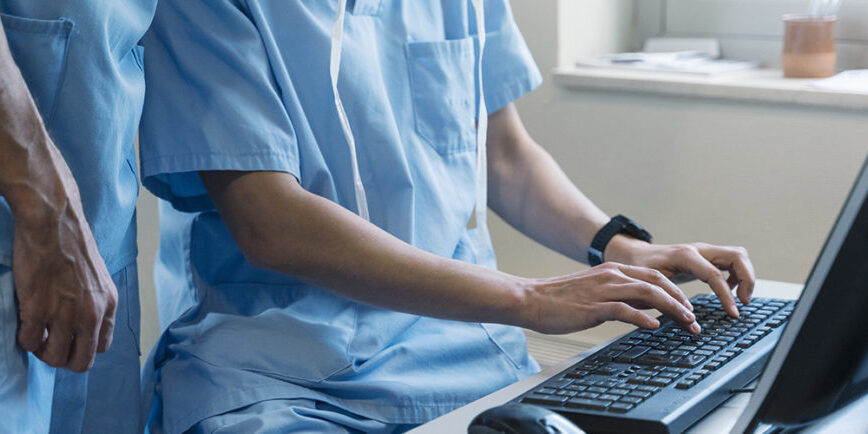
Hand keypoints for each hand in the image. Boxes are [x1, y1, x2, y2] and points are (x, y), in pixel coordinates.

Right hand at [10, 179, 116, 372]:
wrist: (53, 221)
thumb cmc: (72, 244)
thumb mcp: (97, 277)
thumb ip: (94, 303)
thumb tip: (82, 326)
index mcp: (108, 305)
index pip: (101, 348)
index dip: (81, 349)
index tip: (68, 340)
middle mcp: (91, 314)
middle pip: (80, 361)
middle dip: (62, 358)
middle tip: (47, 344)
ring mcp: (65, 314)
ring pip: (53, 357)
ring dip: (40, 350)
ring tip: (35, 333)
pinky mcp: (38, 309)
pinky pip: (29, 342)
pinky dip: (24, 338)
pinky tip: (24, 323)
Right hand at [521, 262, 698, 334]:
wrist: (529, 299)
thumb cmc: (558, 299)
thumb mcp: (594, 292)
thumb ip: (620, 296)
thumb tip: (646, 309)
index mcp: (612, 270)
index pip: (654, 276)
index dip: (676, 291)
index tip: (688, 308)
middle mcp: (611, 275)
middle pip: (658, 283)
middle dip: (681, 300)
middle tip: (694, 318)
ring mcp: (603, 290)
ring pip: (648, 294)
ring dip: (672, 309)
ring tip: (685, 322)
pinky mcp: (593, 307)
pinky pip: (625, 310)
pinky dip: (643, 318)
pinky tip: (654, 327)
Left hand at [606, 237, 754, 317]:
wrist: (632, 254)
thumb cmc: (638, 268)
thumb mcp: (648, 283)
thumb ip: (667, 299)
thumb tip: (687, 319)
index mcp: (685, 256)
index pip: (716, 275)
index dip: (727, 296)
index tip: (733, 314)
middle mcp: (698, 249)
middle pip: (738, 256)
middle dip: (747, 280)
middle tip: (743, 302)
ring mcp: (704, 251)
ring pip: (738, 256)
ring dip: (745, 276)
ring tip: (738, 298)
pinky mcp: (705, 256)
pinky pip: (731, 261)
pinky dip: (736, 275)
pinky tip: (727, 291)